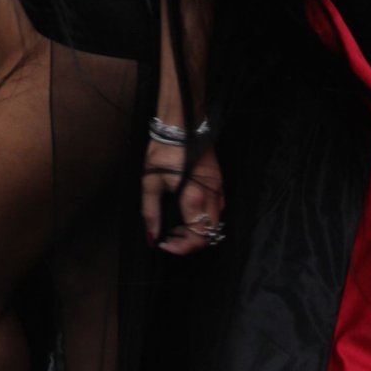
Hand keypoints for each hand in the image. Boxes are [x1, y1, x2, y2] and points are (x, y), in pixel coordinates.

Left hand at [142, 141, 223, 255]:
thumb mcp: (150, 181)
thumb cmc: (164, 150)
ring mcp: (219, 187)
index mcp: (194, 197)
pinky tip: (190, 208)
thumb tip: (152, 237)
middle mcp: (212, 195)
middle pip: (211, 233)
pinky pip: (218, 206)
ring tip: (179, 223)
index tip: (165, 243)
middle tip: (171, 235)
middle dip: (191, 240)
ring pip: (216, 221)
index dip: (182, 247)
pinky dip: (206, 215)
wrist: (181, 122)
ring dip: (200, 228)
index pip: (198, 237)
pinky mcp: (220, 179)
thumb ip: (151, 212)